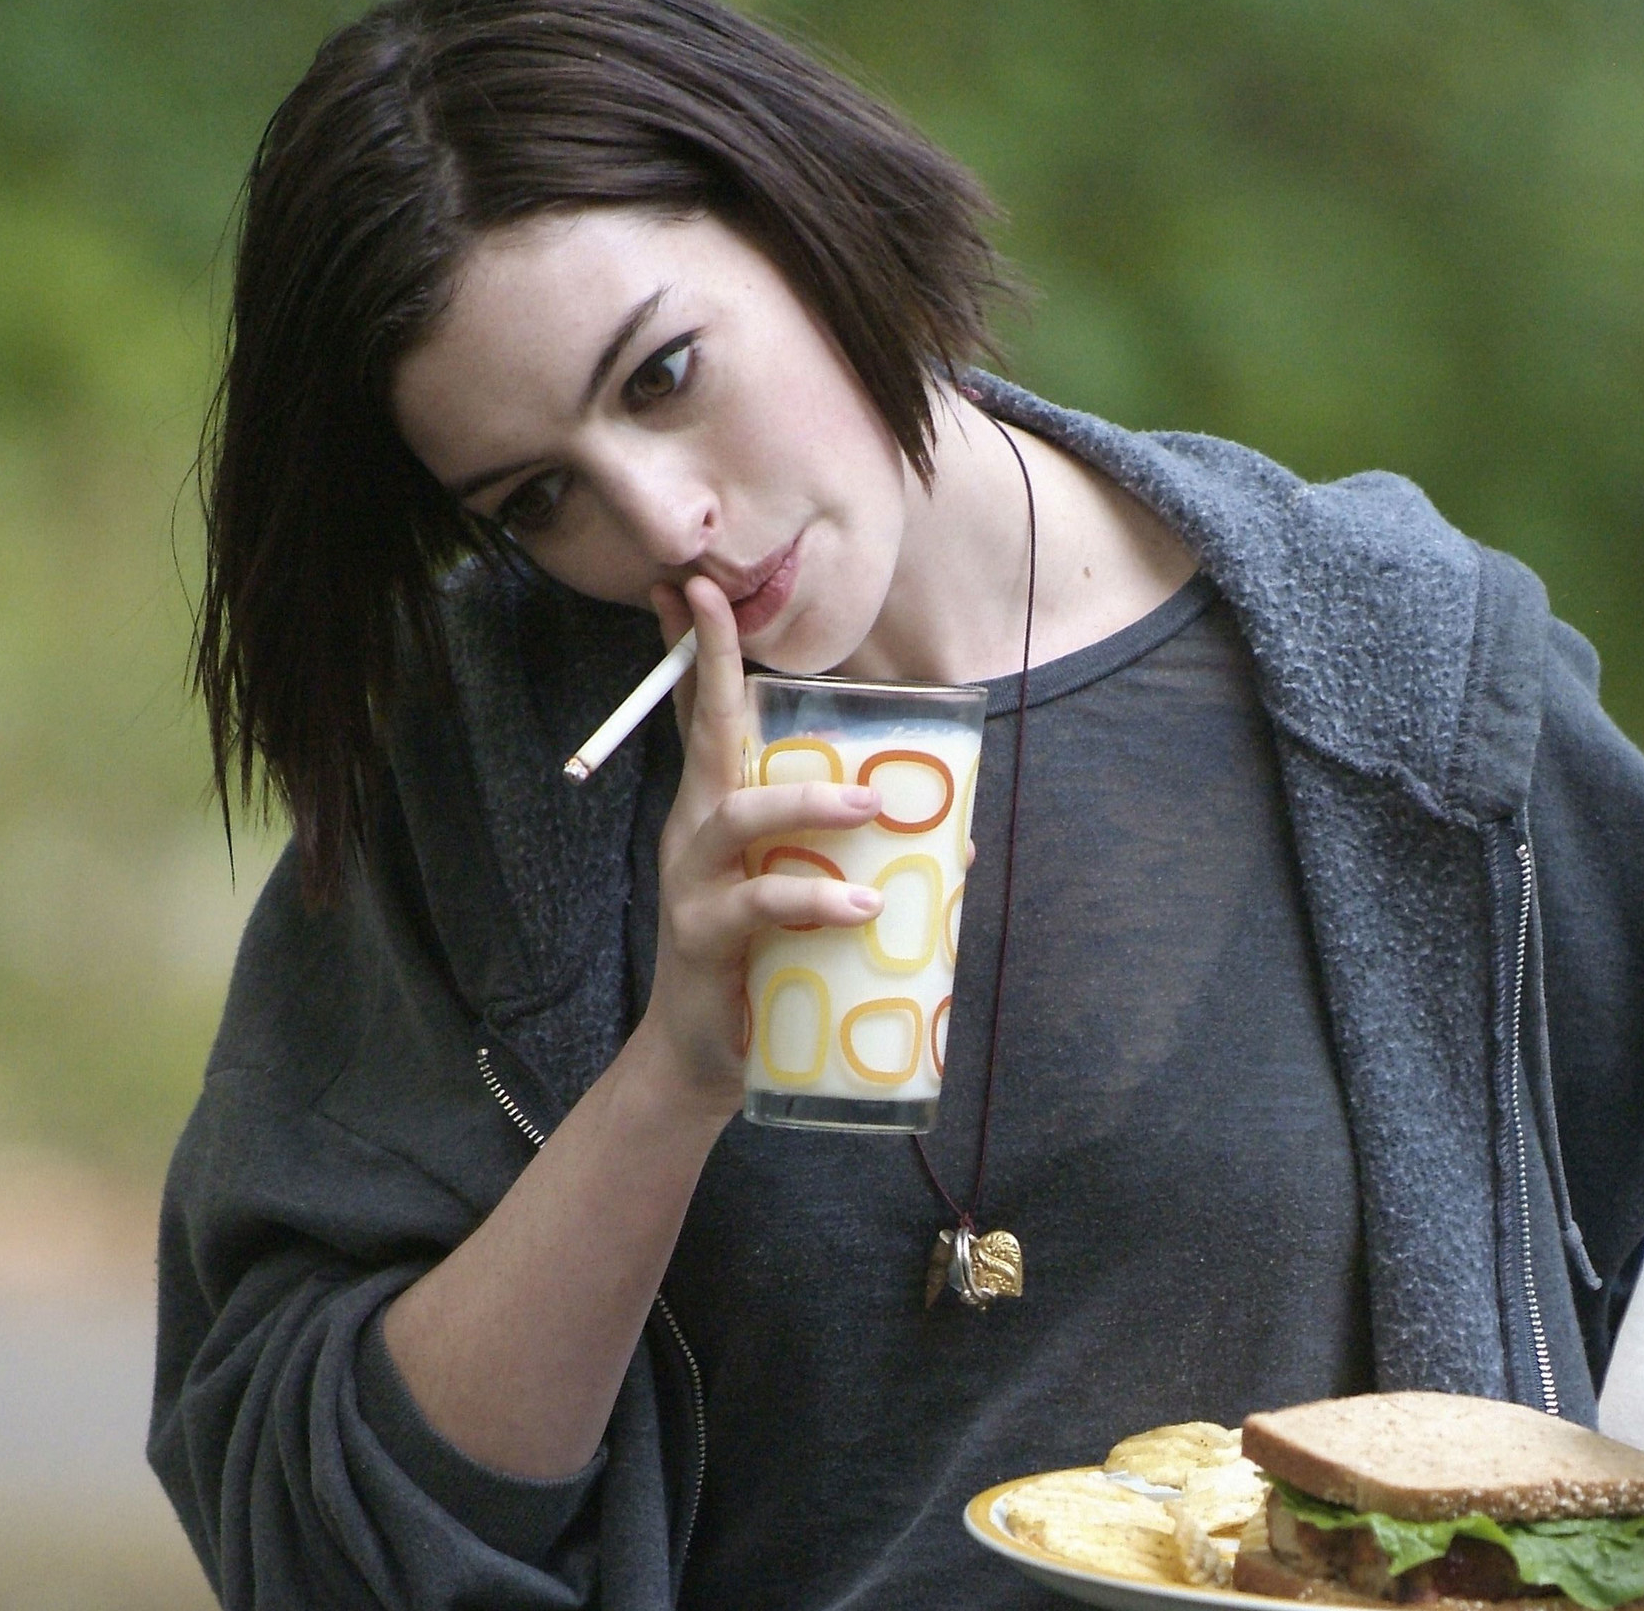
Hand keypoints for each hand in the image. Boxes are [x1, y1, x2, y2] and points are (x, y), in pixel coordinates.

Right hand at [630, 576, 882, 1115]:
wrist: (704, 1056)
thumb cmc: (761, 965)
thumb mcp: (808, 898)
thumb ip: (861, 859)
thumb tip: (956, 840)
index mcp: (720, 810)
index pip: (707, 718)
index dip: (698, 653)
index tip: (687, 586)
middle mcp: (697, 832)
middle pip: (702, 734)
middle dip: (705, 663)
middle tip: (715, 604)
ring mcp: (694, 883)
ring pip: (738, 817)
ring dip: (807, 803)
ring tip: (871, 805)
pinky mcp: (703, 937)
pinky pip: (761, 906)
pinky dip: (815, 902)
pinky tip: (863, 907)